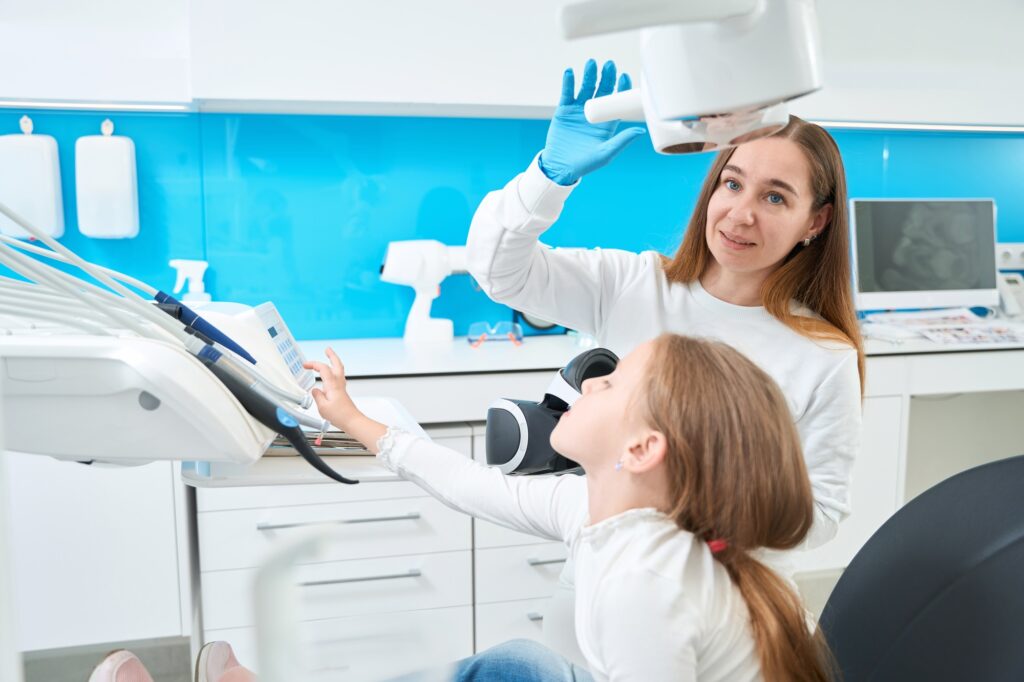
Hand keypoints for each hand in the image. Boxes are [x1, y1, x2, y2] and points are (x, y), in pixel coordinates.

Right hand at [303, 347, 359, 429]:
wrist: (353, 421)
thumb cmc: (340, 416)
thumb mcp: (323, 407)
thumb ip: (317, 397)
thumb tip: (314, 390)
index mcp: (333, 385)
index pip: (323, 368)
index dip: (314, 364)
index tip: (305, 365)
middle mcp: (338, 384)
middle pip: (337, 365)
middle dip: (332, 356)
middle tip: (327, 349)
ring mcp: (342, 388)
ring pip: (339, 370)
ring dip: (334, 362)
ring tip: (329, 358)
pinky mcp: (342, 393)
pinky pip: (338, 378)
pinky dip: (334, 373)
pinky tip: (330, 378)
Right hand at [538, 59, 645, 185]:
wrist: (561, 167)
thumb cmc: (586, 164)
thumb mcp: (606, 153)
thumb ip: (622, 141)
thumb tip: (641, 131)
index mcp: (607, 122)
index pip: (617, 100)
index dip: (621, 87)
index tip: (624, 76)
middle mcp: (595, 113)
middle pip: (602, 90)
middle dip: (607, 77)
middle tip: (610, 65)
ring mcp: (579, 110)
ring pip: (586, 88)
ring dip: (589, 75)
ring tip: (591, 63)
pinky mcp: (564, 110)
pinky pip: (567, 93)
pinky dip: (568, 82)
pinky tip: (570, 72)